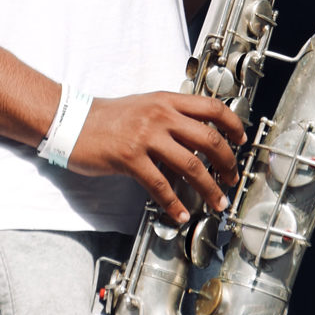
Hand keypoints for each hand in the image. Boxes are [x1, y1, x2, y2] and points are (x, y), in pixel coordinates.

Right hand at [70, 91, 245, 222]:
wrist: (72, 121)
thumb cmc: (108, 116)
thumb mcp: (145, 106)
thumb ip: (171, 117)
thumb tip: (198, 139)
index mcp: (167, 100)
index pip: (211, 107)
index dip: (233, 124)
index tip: (241, 140)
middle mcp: (161, 115)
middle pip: (209, 138)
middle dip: (227, 162)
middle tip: (232, 178)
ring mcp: (146, 136)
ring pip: (191, 165)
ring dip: (209, 188)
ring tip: (218, 202)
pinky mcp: (131, 158)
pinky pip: (161, 185)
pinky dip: (175, 204)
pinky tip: (181, 215)